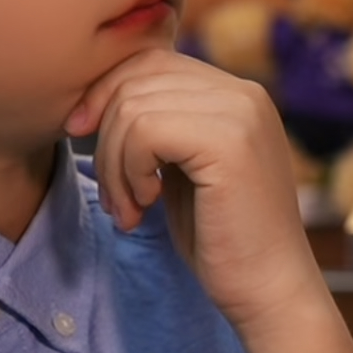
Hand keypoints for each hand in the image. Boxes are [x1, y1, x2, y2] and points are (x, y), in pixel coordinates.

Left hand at [65, 49, 333, 347]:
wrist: (268, 291)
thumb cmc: (220, 239)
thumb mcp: (184, 168)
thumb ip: (160, 125)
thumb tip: (95, 98)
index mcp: (237, 94)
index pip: (151, 61)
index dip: (106, 96)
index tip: (84, 140)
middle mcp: (244, 92)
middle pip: (138, 77)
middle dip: (106, 135)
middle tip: (114, 195)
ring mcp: (241, 113)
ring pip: (134, 106)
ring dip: (114, 164)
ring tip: (129, 208)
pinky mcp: (229, 142)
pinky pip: (145, 131)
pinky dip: (129, 171)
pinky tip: (146, 206)